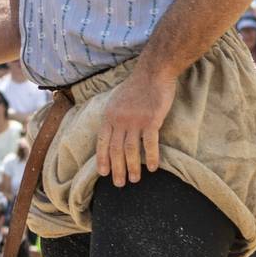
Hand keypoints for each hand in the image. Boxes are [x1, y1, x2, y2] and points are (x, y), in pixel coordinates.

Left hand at [96, 71, 173, 186]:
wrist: (153, 72)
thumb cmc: (136, 86)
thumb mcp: (116, 100)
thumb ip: (113, 117)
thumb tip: (111, 132)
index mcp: (109, 116)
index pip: (102, 142)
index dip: (102, 159)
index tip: (103, 173)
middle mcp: (119, 120)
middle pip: (115, 149)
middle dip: (116, 169)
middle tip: (119, 184)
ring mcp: (135, 120)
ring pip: (131, 149)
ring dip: (132, 167)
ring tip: (134, 179)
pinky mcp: (152, 120)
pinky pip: (150, 143)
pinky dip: (152, 157)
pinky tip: (154, 168)